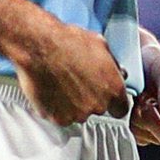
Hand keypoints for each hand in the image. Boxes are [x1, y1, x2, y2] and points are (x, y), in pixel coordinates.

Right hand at [11, 14, 129, 125]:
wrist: (39, 46)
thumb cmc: (67, 42)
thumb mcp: (100, 45)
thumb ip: (111, 65)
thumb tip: (114, 70)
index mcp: (113, 89)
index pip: (121, 109)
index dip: (113, 102)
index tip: (106, 96)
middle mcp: (97, 105)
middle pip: (97, 109)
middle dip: (89, 97)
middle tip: (77, 81)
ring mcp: (76, 114)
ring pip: (77, 113)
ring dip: (71, 102)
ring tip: (61, 82)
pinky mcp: (56, 117)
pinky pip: (58, 115)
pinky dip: (55, 106)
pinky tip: (51, 88)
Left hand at [131, 33, 159, 147]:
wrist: (141, 58)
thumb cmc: (156, 62)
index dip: (157, 124)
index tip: (147, 104)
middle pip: (155, 138)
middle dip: (143, 118)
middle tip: (141, 97)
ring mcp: (155, 128)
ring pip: (139, 135)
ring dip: (133, 116)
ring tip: (136, 97)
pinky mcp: (139, 126)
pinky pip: (129, 131)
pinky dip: (126, 116)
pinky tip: (131, 101)